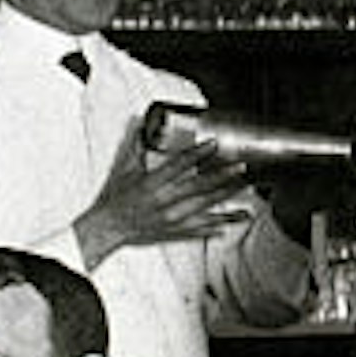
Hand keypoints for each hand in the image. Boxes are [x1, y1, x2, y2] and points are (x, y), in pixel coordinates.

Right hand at [77, 128, 257, 261]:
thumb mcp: (125, 170)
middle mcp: (165, 202)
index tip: (213, 144)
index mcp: (152, 184)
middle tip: (241, 167)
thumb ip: (137, 147)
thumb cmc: (115, 199)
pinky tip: (234, 221)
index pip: (179, 165)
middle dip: (223, 176)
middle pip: (199, 187)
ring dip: (228, 201)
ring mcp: (172, 218)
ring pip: (206, 208)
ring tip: (247, 194)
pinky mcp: (175, 231)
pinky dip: (217, 224)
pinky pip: (201, 228)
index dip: (198, 153)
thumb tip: (142, 125)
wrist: (108, 228)